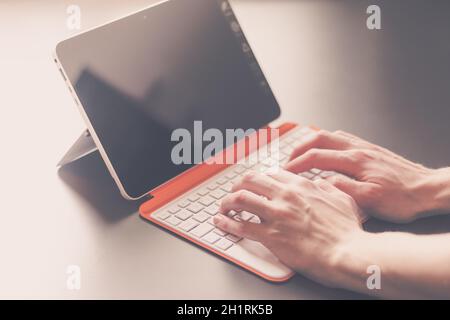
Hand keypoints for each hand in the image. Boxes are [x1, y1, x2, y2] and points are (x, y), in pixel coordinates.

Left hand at [214, 170, 364, 285]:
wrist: (348, 253)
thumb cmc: (347, 231)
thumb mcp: (343, 199)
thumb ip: (329, 187)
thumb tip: (322, 181)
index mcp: (301, 186)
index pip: (271, 174)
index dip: (259, 179)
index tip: (254, 185)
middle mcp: (285, 196)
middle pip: (250, 180)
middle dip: (237, 185)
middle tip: (233, 192)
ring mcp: (276, 215)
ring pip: (240, 199)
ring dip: (227, 202)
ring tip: (223, 206)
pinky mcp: (271, 236)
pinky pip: (241, 227)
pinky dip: (226, 224)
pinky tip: (221, 223)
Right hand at [285, 130, 438, 222]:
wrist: (428, 190)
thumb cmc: (403, 198)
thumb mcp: (370, 200)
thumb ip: (342, 189)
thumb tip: (321, 181)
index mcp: (355, 161)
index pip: (315, 157)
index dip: (295, 165)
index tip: (284, 173)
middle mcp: (358, 149)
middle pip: (319, 139)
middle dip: (298, 149)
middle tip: (287, 160)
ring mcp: (364, 147)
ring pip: (330, 135)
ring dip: (312, 143)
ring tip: (302, 154)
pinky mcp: (370, 149)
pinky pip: (343, 138)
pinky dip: (328, 142)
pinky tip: (327, 150)